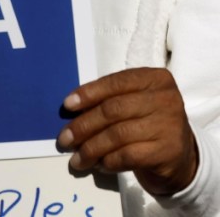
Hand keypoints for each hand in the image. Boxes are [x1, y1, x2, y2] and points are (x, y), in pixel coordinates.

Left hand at [57, 67, 197, 196]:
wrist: (180, 155)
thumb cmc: (146, 122)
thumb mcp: (132, 102)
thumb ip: (108, 100)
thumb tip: (70, 110)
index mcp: (155, 79)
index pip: (115, 83)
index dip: (88, 93)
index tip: (67, 106)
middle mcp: (166, 99)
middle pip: (113, 110)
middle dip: (83, 126)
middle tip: (65, 140)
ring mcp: (170, 125)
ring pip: (118, 135)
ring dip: (91, 148)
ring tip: (77, 158)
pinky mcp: (169, 151)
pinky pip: (128, 156)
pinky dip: (108, 161)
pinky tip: (99, 165)